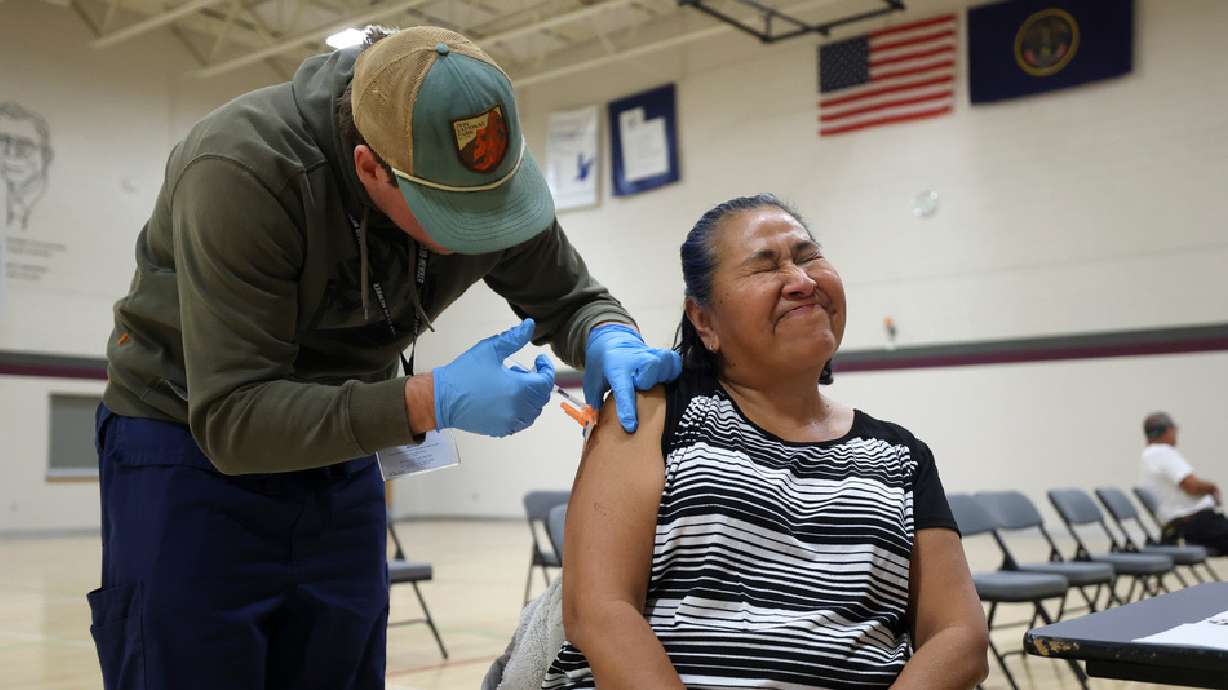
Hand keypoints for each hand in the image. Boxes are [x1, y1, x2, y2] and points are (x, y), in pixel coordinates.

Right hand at [433, 319, 555, 436]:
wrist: (441, 398)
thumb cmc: (464, 373)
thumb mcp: (490, 349)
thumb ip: (513, 338)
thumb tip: (530, 325)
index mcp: (518, 388)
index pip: (545, 381)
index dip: (546, 368)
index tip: (540, 360)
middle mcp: (517, 408)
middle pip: (541, 397)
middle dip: (538, 381)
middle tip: (522, 370)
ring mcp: (509, 422)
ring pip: (533, 411)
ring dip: (531, 397)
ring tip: (514, 384)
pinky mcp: (501, 430)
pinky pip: (521, 422)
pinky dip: (522, 411)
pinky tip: (509, 400)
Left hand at [582, 324, 681, 432]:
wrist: (611, 338)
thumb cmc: (601, 364)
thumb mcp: (592, 381)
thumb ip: (595, 401)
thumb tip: (598, 423)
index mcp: (616, 368)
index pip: (623, 390)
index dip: (627, 409)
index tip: (631, 427)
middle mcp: (635, 360)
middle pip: (649, 373)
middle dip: (647, 384)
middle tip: (641, 389)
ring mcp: (650, 354)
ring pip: (664, 365)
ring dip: (662, 377)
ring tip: (656, 384)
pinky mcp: (660, 353)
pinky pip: (673, 362)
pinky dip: (672, 371)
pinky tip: (665, 378)